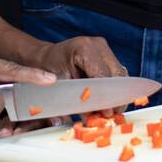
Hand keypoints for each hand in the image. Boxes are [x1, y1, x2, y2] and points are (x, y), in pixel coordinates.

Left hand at [0, 38, 126, 139]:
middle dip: (114, 97)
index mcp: (85, 49)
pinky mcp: (105, 52)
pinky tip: (107, 101)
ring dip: (115, 93)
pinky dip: (113, 87)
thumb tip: (92, 117)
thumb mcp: (60, 85)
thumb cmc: (46, 69)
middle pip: (116, 74)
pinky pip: (115, 72)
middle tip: (110, 116)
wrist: (42, 56)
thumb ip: (77, 100)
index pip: (103, 76)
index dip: (106, 96)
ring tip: (109, 111)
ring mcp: (103, 47)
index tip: (107, 114)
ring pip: (119, 74)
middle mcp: (97, 44)